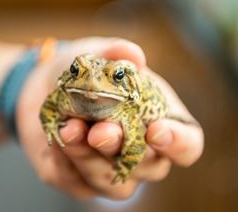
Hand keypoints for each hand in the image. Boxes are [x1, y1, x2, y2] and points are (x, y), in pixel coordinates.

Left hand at [16, 37, 203, 199]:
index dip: (179, 143)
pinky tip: (56, 136)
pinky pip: (76, 184)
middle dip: (123, 149)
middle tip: (100, 131)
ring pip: (114, 185)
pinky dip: (65, 163)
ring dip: (90, 159)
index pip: (188, 146)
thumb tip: (132, 54)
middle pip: (150, 168)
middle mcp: (143, 154)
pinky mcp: (80, 181)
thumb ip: (117, 52)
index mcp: (162, 122)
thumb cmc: (88, 72)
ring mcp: (113, 172)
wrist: (49, 85)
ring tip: (70, 129)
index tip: (155, 130)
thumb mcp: (100, 54)